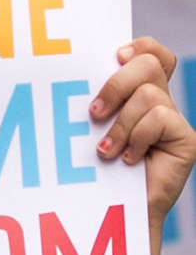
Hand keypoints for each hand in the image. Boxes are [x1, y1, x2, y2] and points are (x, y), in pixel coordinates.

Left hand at [90, 36, 195, 225]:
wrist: (115, 209)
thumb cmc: (95, 164)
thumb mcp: (90, 124)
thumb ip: (95, 98)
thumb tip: (70, 74)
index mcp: (137, 90)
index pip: (150, 51)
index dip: (139, 45)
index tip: (116, 56)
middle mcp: (159, 99)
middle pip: (148, 63)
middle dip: (116, 84)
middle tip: (94, 112)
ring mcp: (174, 119)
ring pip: (148, 94)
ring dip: (121, 124)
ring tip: (106, 148)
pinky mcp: (186, 139)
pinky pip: (160, 119)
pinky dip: (137, 138)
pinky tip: (128, 158)